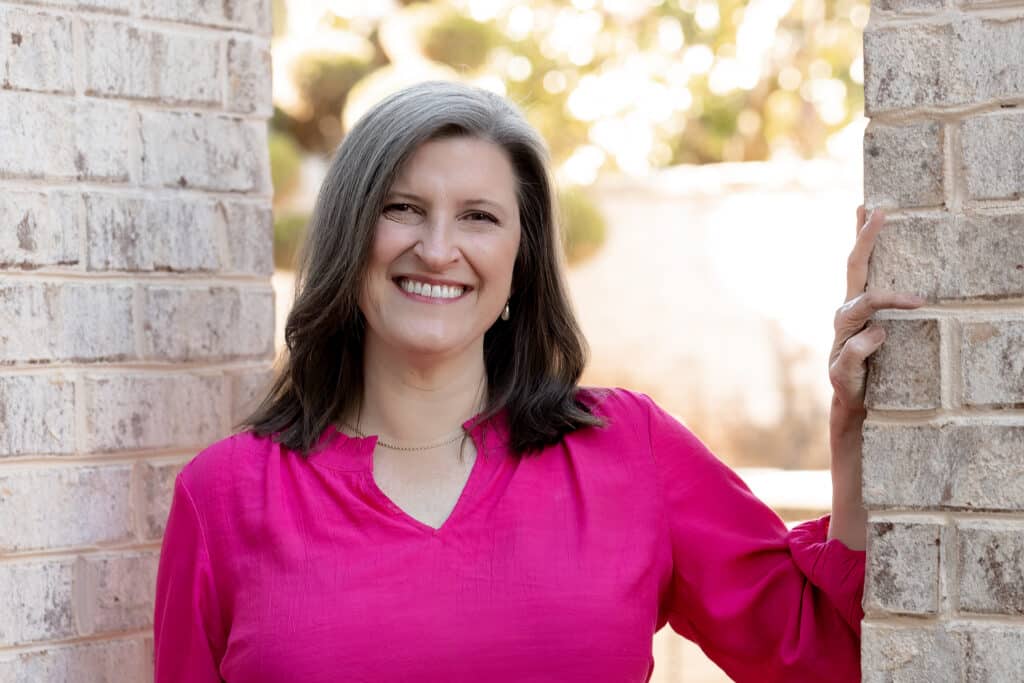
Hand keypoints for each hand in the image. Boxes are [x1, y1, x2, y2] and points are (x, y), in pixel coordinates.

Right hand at [825, 206, 925, 548]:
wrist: (865, 483)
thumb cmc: (887, 431)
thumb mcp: (899, 381)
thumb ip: (899, 350)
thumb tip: (927, 315)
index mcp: (859, 338)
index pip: (857, 282)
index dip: (861, 243)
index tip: (870, 205)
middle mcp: (842, 348)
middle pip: (849, 289)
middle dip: (863, 248)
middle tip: (881, 214)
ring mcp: (839, 371)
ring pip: (844, 321)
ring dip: (876, 304)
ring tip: (912, 301)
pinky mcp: (843, 400)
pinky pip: (844, 366)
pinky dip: (861, 350)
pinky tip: (880, 340)